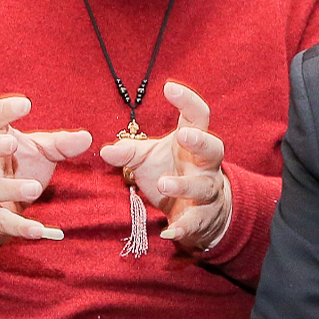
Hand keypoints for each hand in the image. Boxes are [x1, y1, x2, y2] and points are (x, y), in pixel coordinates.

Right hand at [0, 96, 91, 247]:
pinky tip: (38, 230)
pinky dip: (20, 227)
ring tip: (33, 189)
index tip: (25, 103)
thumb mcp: (39, 153)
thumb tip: (86, 137)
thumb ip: (61, 145)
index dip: (2, 109)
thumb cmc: (16, 170)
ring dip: (8, 188)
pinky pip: (1, 222)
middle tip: (10, 144)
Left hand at [97, 80, 231, 251]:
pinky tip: (169, 231)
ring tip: (165, 184)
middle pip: (213, 148)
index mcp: (193, 142)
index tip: (169, 88)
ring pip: (204, 186)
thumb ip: (128, 152)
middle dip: (200, 141)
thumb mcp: (148, 158)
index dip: (187, 101)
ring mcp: (208, 191)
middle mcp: (206, 165)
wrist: (202, 212)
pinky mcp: (202, 218)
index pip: (197, 116)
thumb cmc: (171, 173)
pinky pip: (195, 222)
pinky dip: (183, 227)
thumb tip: (105, 150)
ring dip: (185, 185)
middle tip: (184, 135)